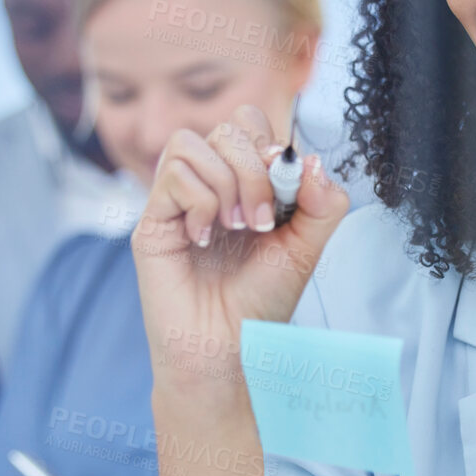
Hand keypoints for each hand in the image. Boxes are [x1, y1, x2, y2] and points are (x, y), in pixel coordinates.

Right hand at [131, 104, 347, 392]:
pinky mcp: (153, 220)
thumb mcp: (306, 249)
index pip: (252, 125)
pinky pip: (174, 174)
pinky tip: (204, 241)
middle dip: (254, 170)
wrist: (228, 349)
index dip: (273, 148)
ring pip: (192, 142)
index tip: (288, 195)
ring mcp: (178, 199)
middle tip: (262, 221)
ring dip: (226, 184)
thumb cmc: (259, 303)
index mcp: (245, 184)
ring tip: (236, 229)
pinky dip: (199, 203)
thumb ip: (322, 203)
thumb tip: (311, 160)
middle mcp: (210, 184)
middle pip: (227, 127)